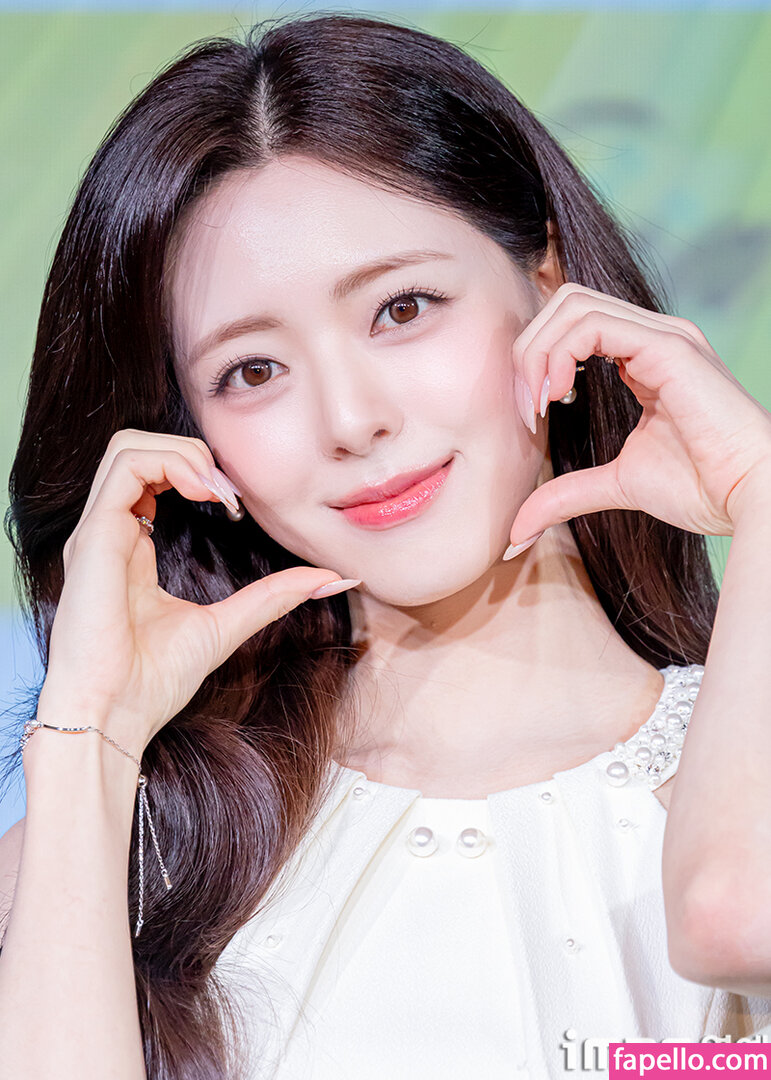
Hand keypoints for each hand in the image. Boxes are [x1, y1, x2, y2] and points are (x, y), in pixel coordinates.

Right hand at [38, 430, 357, 754]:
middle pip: (139, 449)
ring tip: (218, 491)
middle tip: (231, 495)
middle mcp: (109, 532)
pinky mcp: (93, 535)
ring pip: (129, 446)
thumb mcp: (227, 625)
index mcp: (129, 547)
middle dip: (194, 453)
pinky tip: (205, 494)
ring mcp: (97, 530)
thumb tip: (334, 579)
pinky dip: (172, 463)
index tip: (237, 506)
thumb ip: (274, 596)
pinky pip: (126, 465)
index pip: (154, 477)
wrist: (113, 715)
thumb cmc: (152, 681)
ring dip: (184, 453)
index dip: (200, 473)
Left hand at [506, 283, 770, 555]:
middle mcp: (653, 336)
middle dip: (527, 350)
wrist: (750, 497)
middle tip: (523, 408)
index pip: (572, 324)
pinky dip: (558, 354)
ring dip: (538, 352)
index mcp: (644, 357)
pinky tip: (555, 395)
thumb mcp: (615, 485)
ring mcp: (663, 336)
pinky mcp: (668, 347)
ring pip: (573, 304)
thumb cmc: (701, 488)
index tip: (527, 416)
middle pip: (565, 303)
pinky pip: (593, 324)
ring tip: (536, 404)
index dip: (535, 360)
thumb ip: (565, 494)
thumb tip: (515, 531)